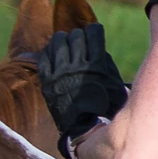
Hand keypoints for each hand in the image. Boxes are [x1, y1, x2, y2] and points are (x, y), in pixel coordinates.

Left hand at [37, 25, 130, 141]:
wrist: (84, 128)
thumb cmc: (104, 105)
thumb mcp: (113, 82)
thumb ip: (105, 61)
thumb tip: (96, 44)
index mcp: (97, 65)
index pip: (94, 33)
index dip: (93, 30)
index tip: (93, 32)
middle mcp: (78, 66)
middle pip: (75, 36)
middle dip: (78, 35)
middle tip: (78, 40)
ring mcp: (60, 73)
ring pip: (58, 42)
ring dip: (62, 39)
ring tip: (63, 42)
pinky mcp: (47, 81)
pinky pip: (44, 57)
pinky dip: (48, 51)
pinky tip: (51, 51)